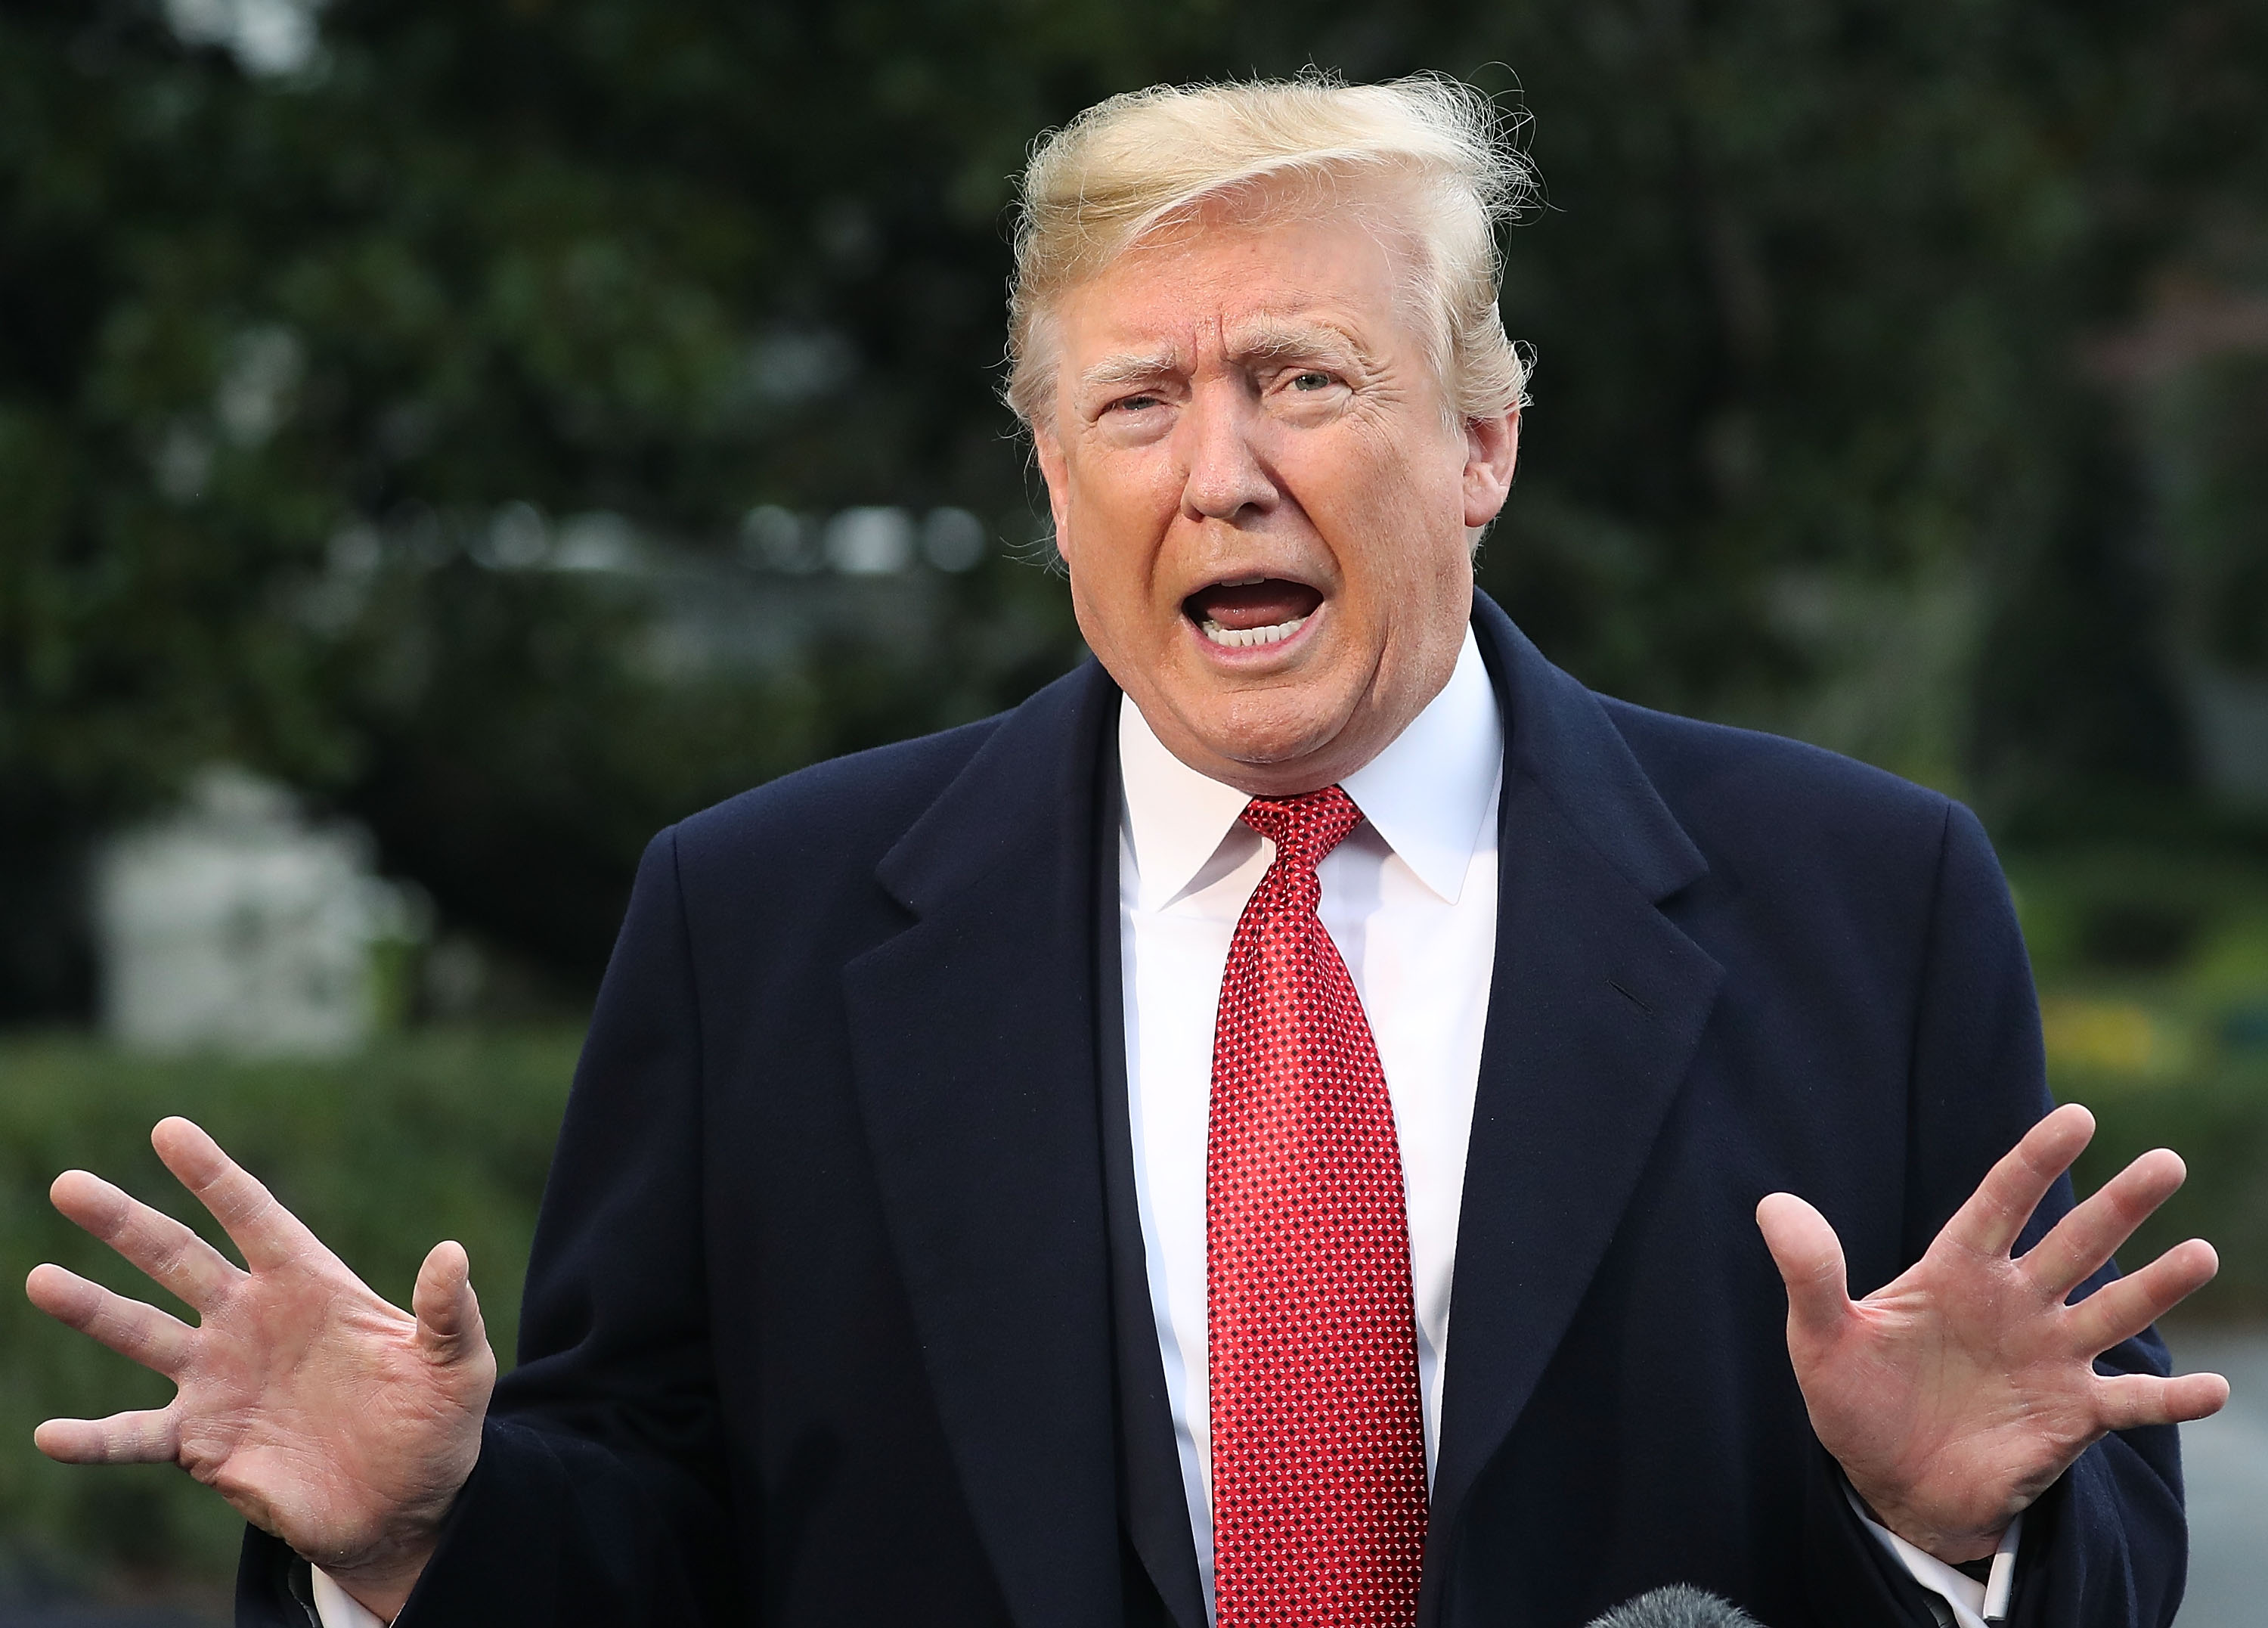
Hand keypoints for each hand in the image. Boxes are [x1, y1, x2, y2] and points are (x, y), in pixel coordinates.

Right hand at [24, 1117, 494, 1620]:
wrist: (406, 1507)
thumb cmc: (435, 1426)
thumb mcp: (458, 1367)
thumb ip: (448, 1314)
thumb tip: (452, 1254)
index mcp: (310, 1287)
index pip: (255, 1217)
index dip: (213, 1174)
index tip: (168, 1130)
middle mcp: (252, 1321)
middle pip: (179, 1259)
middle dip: (125, 1222)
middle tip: (68, 1185)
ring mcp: (219, 1379)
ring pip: (141, 1333)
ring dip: (91, 1309)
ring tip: (39, 1278)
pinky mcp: (202, 1442)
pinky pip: (135, 1437)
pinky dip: (93, 1439)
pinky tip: (49, 1435)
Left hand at [1756, 1102, 2228, 1563]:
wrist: (1890, 1484)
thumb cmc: (1857, 1402)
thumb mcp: (1820, 1337)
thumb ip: (1808, 1272)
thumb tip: (1773, 1203)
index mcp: (1956, 1272)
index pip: (2000, 1203)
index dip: (2034, 1161)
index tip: (2077, 1116)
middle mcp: (2014, 1304)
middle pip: (2073, 1243)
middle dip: (2119, 1205)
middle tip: (2167, 1162)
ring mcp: (2049, 1357)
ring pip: (2113, 1309)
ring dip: (2157, 1286)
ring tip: (2200, 1254)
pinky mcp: (2071, 1416)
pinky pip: (2132, 1404)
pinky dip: (2172, 1398)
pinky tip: (2217, 1389)